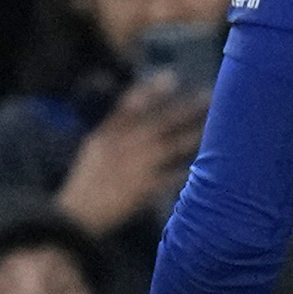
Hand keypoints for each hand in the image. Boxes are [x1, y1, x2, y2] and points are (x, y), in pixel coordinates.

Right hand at [54, 74, 208, 233]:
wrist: (77, 216)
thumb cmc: (88, 181)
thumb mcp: (94, 147)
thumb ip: (114, 126)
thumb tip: (136, 103)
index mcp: (107, 135)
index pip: (130, 107)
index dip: (152, 91)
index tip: (172, 76)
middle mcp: (123, 147)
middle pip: (160, 122)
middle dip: (186, 107)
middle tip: (210, 95)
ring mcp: (135, 167)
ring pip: (172, 145)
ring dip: (195, 133)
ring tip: (215, 123)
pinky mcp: (145, 189)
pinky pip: (173, 176)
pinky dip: (189, 167)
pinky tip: (209, 162)